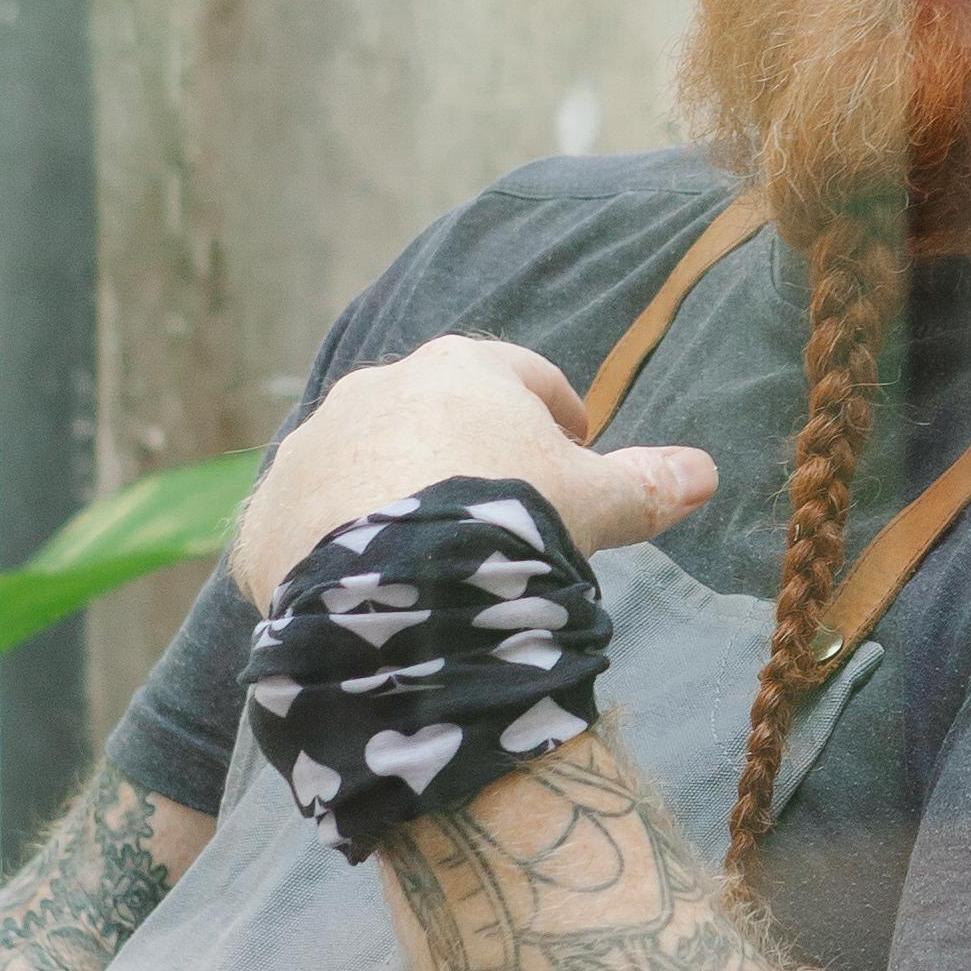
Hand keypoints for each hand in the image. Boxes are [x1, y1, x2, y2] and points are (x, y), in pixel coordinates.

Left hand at [228, 336, 714, 625]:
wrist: (396, 584)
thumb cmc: (509, 522)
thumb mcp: (593, 504)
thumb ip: (645, 485)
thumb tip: (706, 472)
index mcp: (461, 371)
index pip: (519, 374)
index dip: (551, 411)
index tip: (571, 445)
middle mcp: (375, 390)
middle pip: (429, 415)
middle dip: (459, 453)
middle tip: (495, 511)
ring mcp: (311, 450)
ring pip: (356, 467)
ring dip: (385, 499)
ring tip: (420, 562)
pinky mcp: (264, 518)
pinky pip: (299, 530)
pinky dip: (324, 555)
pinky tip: (355, 598)